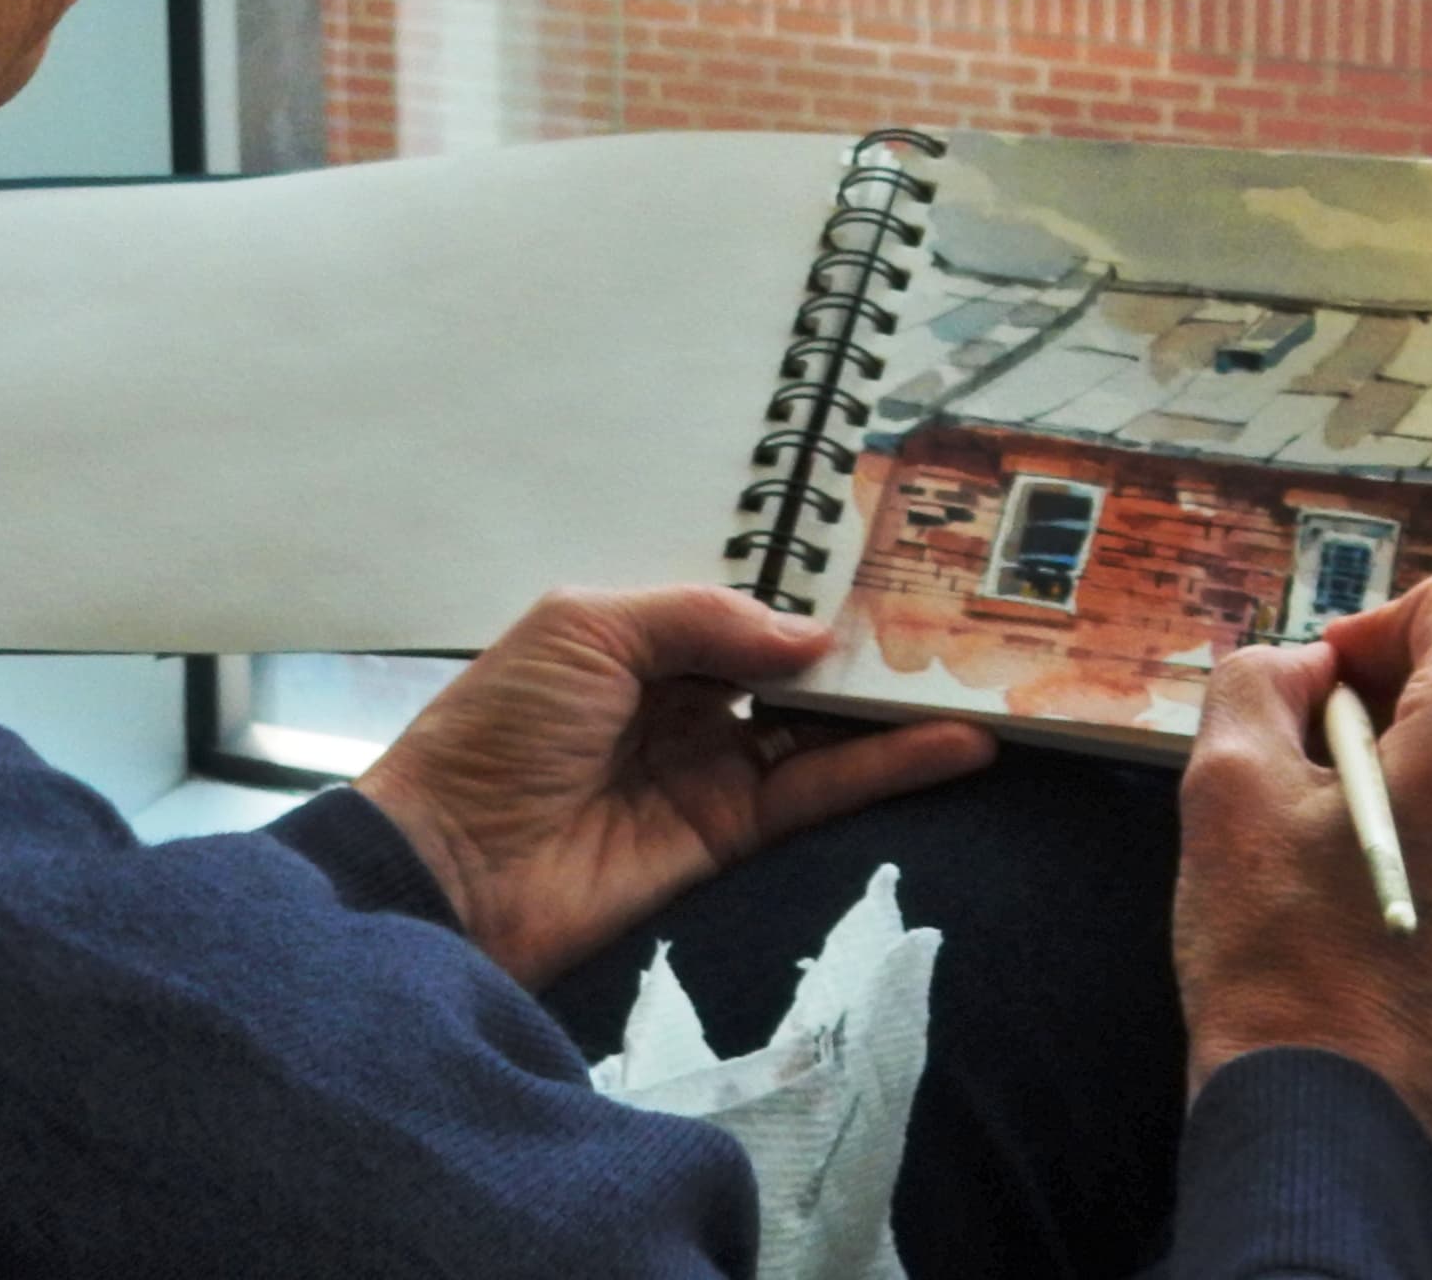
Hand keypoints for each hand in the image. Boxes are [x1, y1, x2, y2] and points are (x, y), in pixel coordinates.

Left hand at [362, 585, 990, 986]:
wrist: (446, 873)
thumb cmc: (494, 733)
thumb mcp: (584, 630)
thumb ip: (702, 619)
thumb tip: (809, 637)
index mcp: (632, 640)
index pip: (739, 608)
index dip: (808, 589)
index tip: (893, 558)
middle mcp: (677, 699)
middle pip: (790, 665)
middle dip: (865, 643)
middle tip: (959, 612)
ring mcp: (706, 769)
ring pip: (820, 728)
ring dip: (895, 704)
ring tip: (984, 673)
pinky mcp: (727, 837)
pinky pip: (819, 792)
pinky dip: (888, 768)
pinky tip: (954, 742)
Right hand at [1172, 567, 1431, 1153]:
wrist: (1330, 1126)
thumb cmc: (1277, 958)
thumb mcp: (1227, 785)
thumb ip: (1260, 682)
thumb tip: (1306, 670)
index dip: (1383, 619)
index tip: (1325, 684)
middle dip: (1383, 704)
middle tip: (1300, 767)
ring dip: (1402, 772)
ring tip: (1318, 841)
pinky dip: (1429, 830)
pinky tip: (1357, 890)